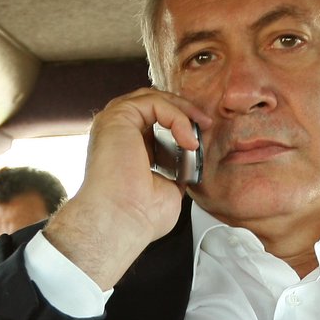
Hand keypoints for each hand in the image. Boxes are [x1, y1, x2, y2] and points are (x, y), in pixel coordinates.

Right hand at [41, 88, 206, 288]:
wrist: (123, 221)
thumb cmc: (139, 215)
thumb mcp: (168, 187)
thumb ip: (175, 169)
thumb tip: (189, 163)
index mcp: (124, 146)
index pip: (153, 119)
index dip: (180, 122)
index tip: (200, 138)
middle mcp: (116, 132)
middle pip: (153, 103)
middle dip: (183, 110)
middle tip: (205, 124)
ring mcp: (114, 123)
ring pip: (153, 98)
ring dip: (182, 111)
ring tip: (200, 129)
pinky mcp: (117, 117)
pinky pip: (154, 103)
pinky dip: (177, 117)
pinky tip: (187, 140)